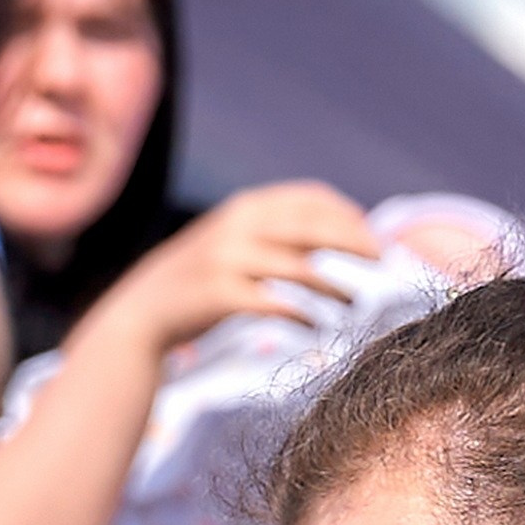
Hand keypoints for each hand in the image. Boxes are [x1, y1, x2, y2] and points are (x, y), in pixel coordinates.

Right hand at [87, 181, 378, 361]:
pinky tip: (316, 326)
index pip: (309, 198)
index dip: (347, 214)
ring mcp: (229, 260)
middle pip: (312, 226)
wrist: (141, 313)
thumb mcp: (236, 244)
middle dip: (354, 240)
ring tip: (354, 304)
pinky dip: (302, 315)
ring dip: (334, 286)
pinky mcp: (223, 296)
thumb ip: (278, 236)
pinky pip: (276, 304)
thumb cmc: (198, 283)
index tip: (371, 236)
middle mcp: (239, 226)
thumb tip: (334, 236)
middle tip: (383, 260)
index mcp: (245, 207)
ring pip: (300, 267)